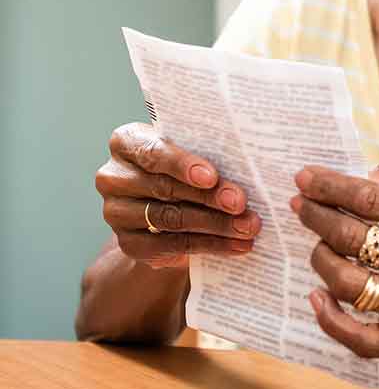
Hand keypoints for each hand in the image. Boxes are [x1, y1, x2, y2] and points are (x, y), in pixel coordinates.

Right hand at [96, 123, 259, 269]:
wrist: (167, 210)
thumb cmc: (187, 168)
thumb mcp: (194, 152)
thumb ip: (210, 153)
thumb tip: (253, 169)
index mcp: (128, 142)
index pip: (152, 152)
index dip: (182, 165)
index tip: (212, 177)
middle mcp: (114, 176)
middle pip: (166, 188)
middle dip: (210, 197)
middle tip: (242, 204)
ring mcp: (116, 212)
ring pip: (171, 219)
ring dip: (216, 224)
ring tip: (248, 227)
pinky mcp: (129, 243)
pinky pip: (172, 246)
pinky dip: (209, 246)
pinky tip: (236, 245)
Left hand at [292, 165, 378, 358]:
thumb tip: (359, 178)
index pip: (373, 200)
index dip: (331, 187)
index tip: (304, 178)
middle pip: (354, 239)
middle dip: (317, 217)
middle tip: (300, 206)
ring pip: (350, 284)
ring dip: (321, 260)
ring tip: (318, 245)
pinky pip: (360, 338)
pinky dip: (330, 319)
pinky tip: (317, 297)